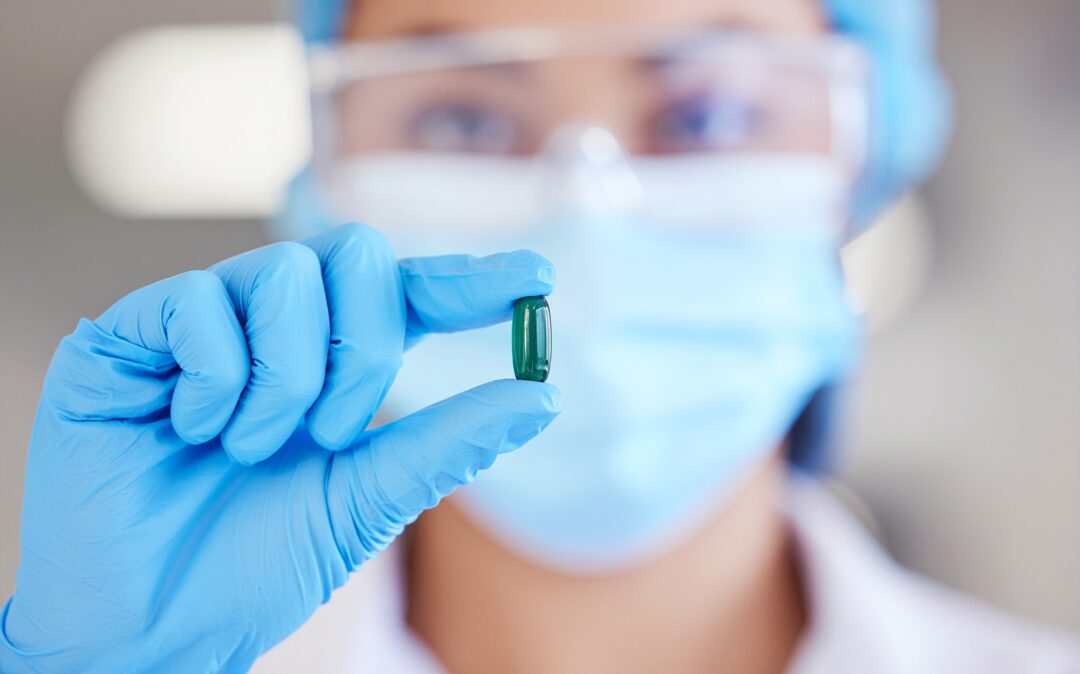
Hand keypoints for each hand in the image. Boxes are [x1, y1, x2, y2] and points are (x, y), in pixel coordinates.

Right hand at [0, 223, 559, 673]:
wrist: (154, 624)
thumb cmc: (256, 564)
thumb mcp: (366, 500)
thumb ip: (447, 442)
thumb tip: (543, 397)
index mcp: (333, 364)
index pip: (410, 294)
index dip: (469, 279)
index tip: (536, 275)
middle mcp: (272, 330)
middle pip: (355, 256)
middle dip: (363, 346)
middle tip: (334, 430)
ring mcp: (202, 325)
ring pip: (282, 273)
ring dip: (285, 378)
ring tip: (249, 447)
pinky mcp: (127, 336)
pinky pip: (195, 301)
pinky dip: (214, 376)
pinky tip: (192, 428)